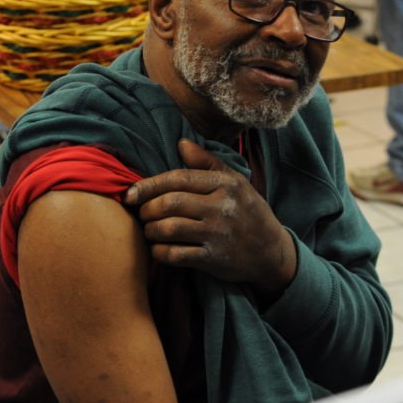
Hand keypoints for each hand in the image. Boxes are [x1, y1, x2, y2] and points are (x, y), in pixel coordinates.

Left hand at [123, 139, 296, 301]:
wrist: (272, 251)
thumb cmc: (247, 211)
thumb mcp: (235, 182)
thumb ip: (207, 162)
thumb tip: (181, 143)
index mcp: (225, 184)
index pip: (179, 179)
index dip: (149, 185)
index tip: (130, 193)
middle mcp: (222, 207)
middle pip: (170, 203)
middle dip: (146, 209)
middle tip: (140, 213)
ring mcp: (218, 234)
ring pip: (169, 228)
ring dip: (150, 230)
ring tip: (148, 230)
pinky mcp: (214, 259)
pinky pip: (176, 255)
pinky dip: (160, 252)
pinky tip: (158, 249)